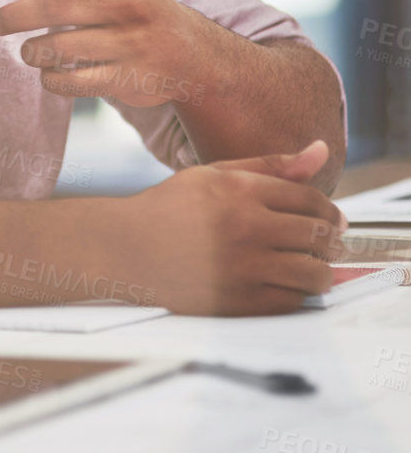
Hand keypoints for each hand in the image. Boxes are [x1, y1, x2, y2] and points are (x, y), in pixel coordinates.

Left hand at [0, 0, 209, 107]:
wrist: (192, 54)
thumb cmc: (131, 9)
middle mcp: (131, 6)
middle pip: (56, 9)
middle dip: (15, 16)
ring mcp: (132, 44)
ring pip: (57, 48)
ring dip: (31, 52)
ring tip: (29, 51)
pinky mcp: (128, 79)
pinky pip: (70, 81)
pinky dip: (48, 78)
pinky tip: (48, 72)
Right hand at [118, 141, 346, 314]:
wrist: (124, 250)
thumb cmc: (169, 210)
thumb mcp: (213, 175)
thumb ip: (270, 165)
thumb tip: (320, 150)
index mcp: (238, 191)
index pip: (311, 200)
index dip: (328, 210)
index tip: (328, 219)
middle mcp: (243, 228)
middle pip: (319, 236)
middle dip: (329, 241)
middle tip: (322, 243)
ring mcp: (242, 268)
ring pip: (314, 274)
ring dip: (320, 271)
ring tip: (308, 266)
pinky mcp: (238, 302)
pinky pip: (292, 302)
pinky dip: (295, 294)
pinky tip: (281, 282)